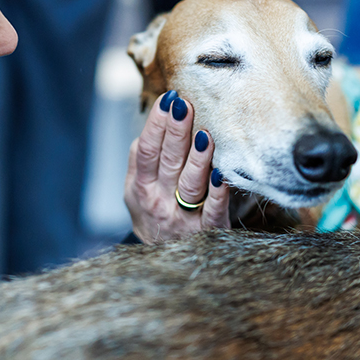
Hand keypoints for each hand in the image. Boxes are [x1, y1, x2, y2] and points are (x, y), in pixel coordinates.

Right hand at [124, 91, 229, 243]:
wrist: (160, 259)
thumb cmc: (153, 212)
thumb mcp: (136, 190)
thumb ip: (140, 161)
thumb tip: (152, 125)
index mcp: (140, 187)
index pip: (147, 150)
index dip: (156, 125)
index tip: (169, 100)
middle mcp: (158, 202)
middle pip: (168, 162)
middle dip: (176, 131)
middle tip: (185, 106)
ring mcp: (182, 218)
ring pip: (190, 185)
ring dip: (198, 159)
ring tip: (205, 135)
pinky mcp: (207, 231)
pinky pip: (213, 210)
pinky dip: (218, 193)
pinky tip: (222, 175)